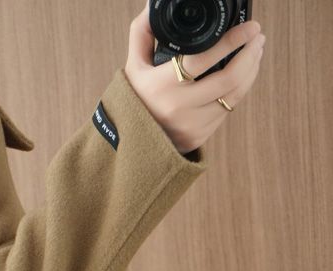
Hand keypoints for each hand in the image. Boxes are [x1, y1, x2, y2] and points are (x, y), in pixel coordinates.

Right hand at [124, 1, 264, 154]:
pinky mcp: (198, 137)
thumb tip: (153, 6)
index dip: (231, 41)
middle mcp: (177, 108)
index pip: (202, 60)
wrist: (129, 141)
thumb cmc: (135, 96)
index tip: (250, 27)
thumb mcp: (133, 66)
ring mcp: (190, 125)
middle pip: (227, 79)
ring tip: (255, 52)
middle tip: (258, 37)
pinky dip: (240, 90)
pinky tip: (244, 75)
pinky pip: (227, 110)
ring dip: (251, 71)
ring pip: (233, 95)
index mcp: (160, 86)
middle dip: (250, 54)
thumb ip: (142, 33)